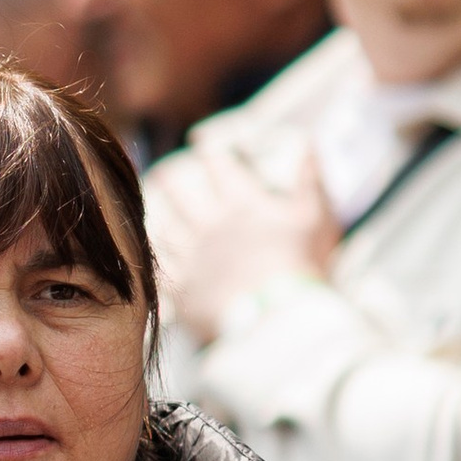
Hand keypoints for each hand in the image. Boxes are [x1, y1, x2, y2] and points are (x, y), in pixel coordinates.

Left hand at [148, 144, 336, 348]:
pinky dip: (151, 258)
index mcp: (242, 204)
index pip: (221, 167)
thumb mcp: (316, 217)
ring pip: (165, 228)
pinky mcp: (181, 287)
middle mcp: (210, 224)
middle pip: (180, 193)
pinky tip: (144, 255)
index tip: (204, 146)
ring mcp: (192, 255)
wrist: (277, 317)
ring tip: (145, 212)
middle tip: (161, 173)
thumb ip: (310, 180)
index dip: (212, 154)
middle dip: (170, 180)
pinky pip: (159, 267)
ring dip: (155, 216)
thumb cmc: (302, 265)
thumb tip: (308, 143)